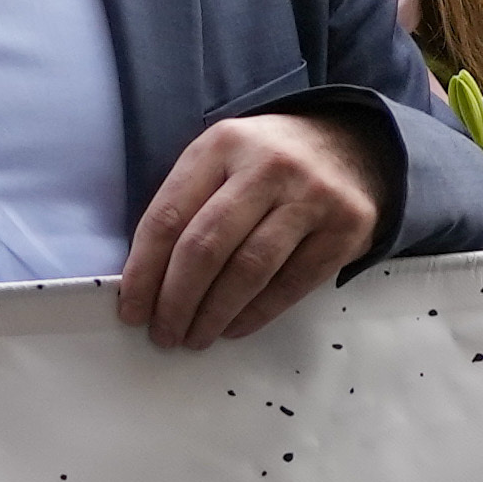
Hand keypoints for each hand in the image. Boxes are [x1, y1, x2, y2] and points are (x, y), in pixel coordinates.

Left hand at [114, 108, 384, 349]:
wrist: (351, 147)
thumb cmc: (267, 166)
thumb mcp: (222, 161)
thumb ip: (189, 204)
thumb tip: (149, 280)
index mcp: (222, 145)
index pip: (169, 216)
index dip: (144, 271)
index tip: (132, 310)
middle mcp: (268, 166)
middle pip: (207, 247)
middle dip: (177, 300)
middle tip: (164, 333)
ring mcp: (312, 197)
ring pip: (249, 270)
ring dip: (215, 314)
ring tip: (196, 337)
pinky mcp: (346, 228)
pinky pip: (292, 284)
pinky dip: (257, 313)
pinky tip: (235, 326)